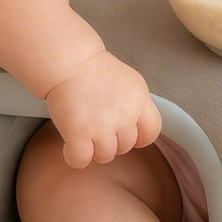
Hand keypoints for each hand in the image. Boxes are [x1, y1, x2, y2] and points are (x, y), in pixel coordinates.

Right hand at [44, 51, 161, 167]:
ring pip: (104, 156)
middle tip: (97, 124)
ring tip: (84, 130)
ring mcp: (103, 125)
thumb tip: (138, 129)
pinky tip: (71, 144)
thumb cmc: (96, 71)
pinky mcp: (79, 132)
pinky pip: (81, 160)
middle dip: (111, 140)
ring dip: (93, 149)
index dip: (138, 137)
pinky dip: (75, 157)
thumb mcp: (130, 83)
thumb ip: (137, 105)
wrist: (71, 61)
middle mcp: (126, 115)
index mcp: (140, 100)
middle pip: (125, 147)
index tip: (125, 133)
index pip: (151, 132)